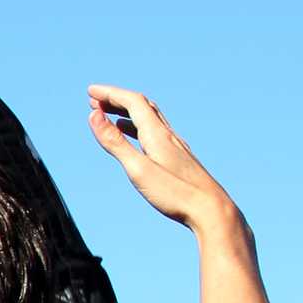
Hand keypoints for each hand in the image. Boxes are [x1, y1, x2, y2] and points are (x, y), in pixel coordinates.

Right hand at [87, 85, 238, 232]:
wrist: (212, 211)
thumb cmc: (175, 193)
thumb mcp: (138, 169)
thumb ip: (115, 142)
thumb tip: (94, 115)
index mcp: (157, 134)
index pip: (132, 102)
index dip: (110, 93)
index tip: (90, 91)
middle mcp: (168, 135)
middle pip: (142, 106)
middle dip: (117, 99)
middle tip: (95, 99)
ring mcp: (175, 146)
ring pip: (150, 118)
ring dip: (127, 112)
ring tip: (108, 114)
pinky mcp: (179, 158)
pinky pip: (156, 133)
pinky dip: (139, 127)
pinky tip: (134, 137)